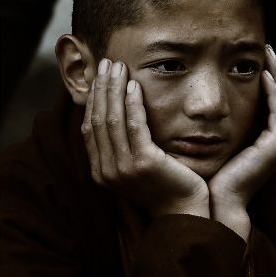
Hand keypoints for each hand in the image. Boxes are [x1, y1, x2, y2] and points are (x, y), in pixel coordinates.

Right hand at [81, 59, 209, 218]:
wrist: (185, 213)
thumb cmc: (165, 188)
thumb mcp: (137, 167)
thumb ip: (123, 147)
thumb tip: (117, 117)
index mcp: (101, 171)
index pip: (90, 128)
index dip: (94, 100)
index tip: (101, 77)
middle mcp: (107, 170)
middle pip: (97, 119)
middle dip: (101, 88)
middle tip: (107, 63)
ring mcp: (123, 168)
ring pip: (112, 119)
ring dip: (114, 89)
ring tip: (118, 67)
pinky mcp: (144, 163)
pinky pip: (134, 126)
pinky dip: (132, 104)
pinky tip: (135, 87)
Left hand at [208, 45, 275, 239]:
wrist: (213, 206)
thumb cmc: (207, 180)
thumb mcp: (211, 147)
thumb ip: (212, 128)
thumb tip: (193, 107)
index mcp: (261, 144)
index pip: (269, 105)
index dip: (266, 82)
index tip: (255, 60)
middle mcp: (273, 143)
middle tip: (267, 48)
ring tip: (268, 53)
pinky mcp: (273, 149)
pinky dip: (273, 94)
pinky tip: (264, 75)